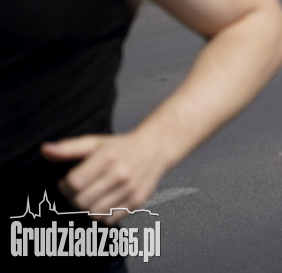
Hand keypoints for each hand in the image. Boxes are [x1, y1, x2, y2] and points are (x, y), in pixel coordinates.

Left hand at [41, 133, 165, 224]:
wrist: (155, 149)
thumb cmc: (122, 147)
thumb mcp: (94, 142)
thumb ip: (68, 148)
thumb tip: (46, 150)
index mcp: (108, 157)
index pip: (73, 183)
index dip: (65, 185)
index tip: (69, 182)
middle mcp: (121, 173)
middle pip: (81, 201)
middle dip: (75, 198)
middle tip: (81, 190)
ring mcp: (130, 189)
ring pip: (94, 213)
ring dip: (88, 207)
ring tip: (93, 196)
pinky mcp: (137, 201)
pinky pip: (110, 219)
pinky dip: (104, 214)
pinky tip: (106, 201)